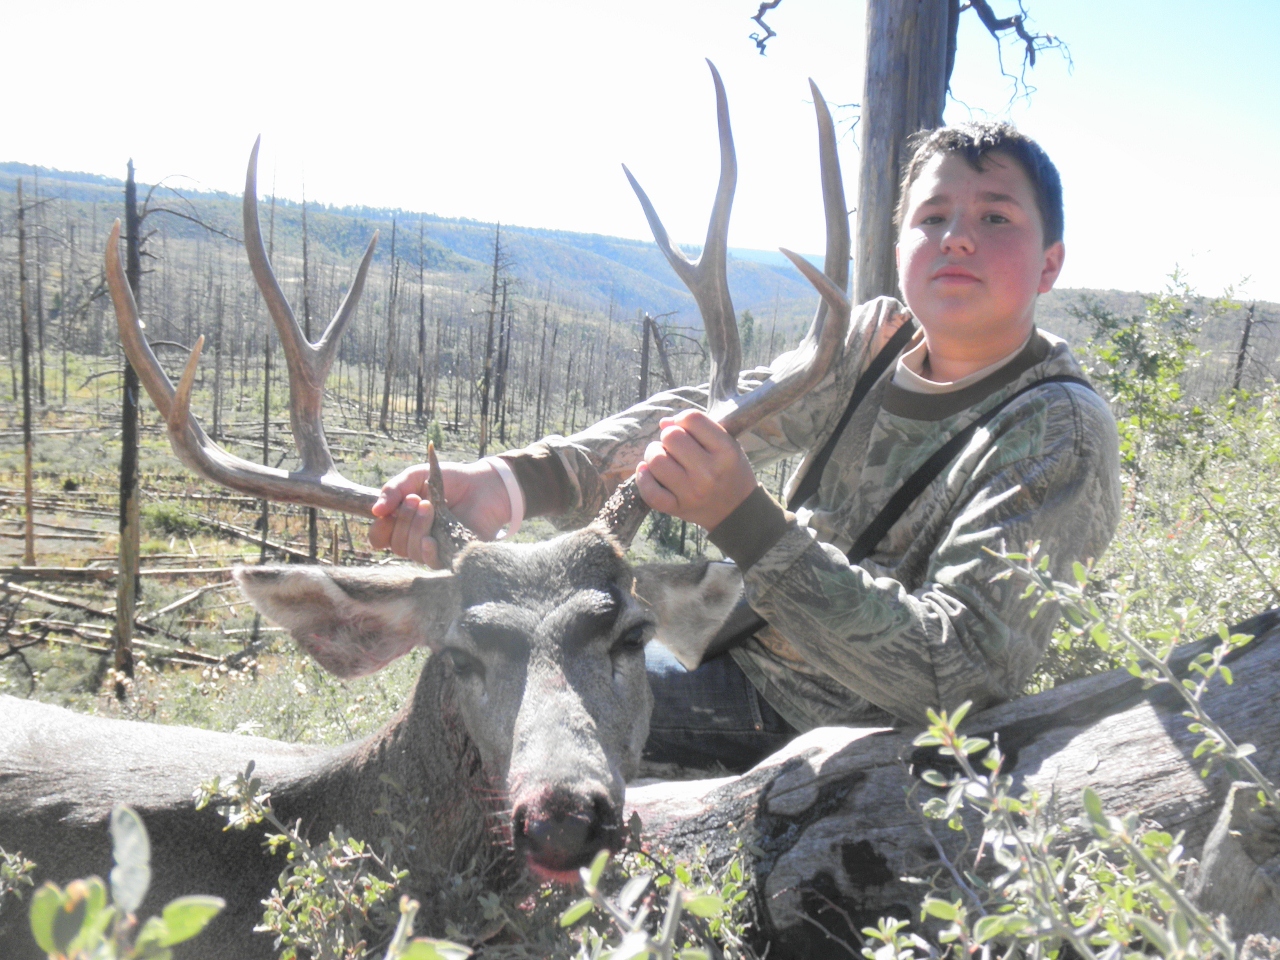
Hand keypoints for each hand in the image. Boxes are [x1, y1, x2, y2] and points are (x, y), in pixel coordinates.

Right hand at [369, 460, 510, 566]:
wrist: (483, 484)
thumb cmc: (449, 481)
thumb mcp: (416, 477)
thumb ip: (394, 489)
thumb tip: (375, 510)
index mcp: (403, 522)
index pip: (379, 537)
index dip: (379, 528)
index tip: (387, 510)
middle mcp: (415, 539)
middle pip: (396, 544)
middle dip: (403, 520)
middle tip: (418, 499)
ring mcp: (433, 549)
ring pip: (412, 551)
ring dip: (417, 528)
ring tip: (430, 506)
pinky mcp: (451, 556)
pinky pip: (432, 562)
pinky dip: (428, 551)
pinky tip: (431, 539)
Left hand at [635, 409, 757, 530]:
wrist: (736, 511)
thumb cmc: (728, 470)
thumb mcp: (726, 444)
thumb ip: (699, 428)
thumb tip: (663, 422)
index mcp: (726, 451)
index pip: (693, 419)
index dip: (683, 419)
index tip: (685, 428)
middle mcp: (709, 472)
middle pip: (671, 437)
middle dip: (668, 436)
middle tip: (674, 446)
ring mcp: (692, 493)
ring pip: (656, 460)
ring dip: (653, 454)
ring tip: (662, 457)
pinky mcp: (678, 509)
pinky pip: (650, 492)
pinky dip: (644, 478)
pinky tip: (647, 471)